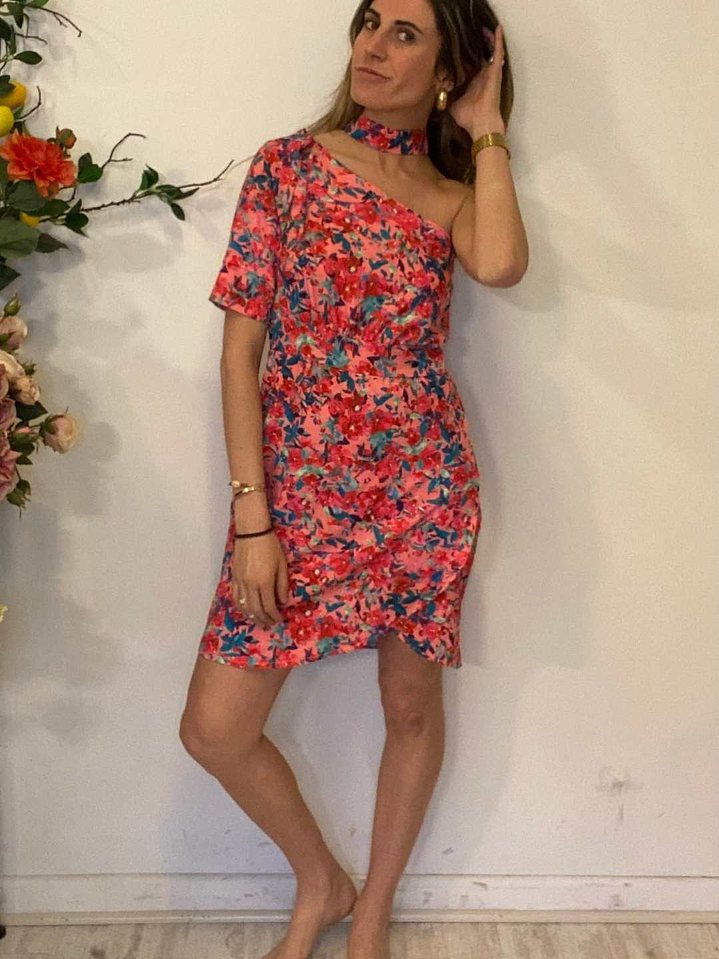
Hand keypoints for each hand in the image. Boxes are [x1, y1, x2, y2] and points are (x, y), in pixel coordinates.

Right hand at [232, 531, 288, 626]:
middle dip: (264, 619)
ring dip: (252, 616)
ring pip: (244, 606)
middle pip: (256, 610)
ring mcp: (240, 582)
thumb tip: (283, 601)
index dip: (274, 616)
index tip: (279, 619)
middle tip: (270, 623)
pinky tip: (246, 610)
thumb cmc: (270, 546)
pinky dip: (241, 607)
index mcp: (264, 582)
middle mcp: (250, 585)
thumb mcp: (282, 564)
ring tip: (259, 621)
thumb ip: (282, 584)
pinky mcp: (234, 577)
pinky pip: (235, 597)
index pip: (269, 606)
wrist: (252, 532)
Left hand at [448, 22, 505, 138]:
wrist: (481, 124)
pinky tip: (498, 28)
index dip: (467, 57)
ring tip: (484, 27)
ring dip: (488, 39)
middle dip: (478, 45)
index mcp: (474, 83)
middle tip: (473, 33)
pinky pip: (498, 52)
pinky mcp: (496, 71)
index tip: (460, 48)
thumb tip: (437, 95)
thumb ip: (447, 98)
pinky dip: (498, 40)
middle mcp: (483, 76)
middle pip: (481, 56)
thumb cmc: (468, 118)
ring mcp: (490, 72)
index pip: (471, 66)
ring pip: (490, 51)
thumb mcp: (453, 106)